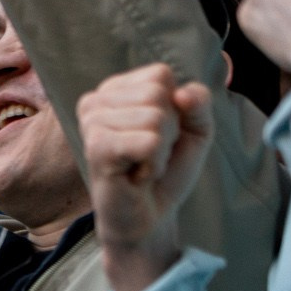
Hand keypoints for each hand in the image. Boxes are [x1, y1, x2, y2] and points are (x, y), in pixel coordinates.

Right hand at [79, 63, 213, 290]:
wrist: (149, 217)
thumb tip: (183, 92)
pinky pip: (149, 142)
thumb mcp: (195, 130)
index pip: (160, 74)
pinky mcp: (96, 148)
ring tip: (142, 165)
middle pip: (158, 94)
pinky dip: (154, 164)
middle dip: (169, 130)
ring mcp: (92, 123)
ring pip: (155, 118)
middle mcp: (95, 101)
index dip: (175, 107)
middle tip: (150, 154)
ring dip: (160, 151)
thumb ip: (198, 103)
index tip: (160, 134)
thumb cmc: (166, 171)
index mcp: (114, 90)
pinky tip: (136, 176)